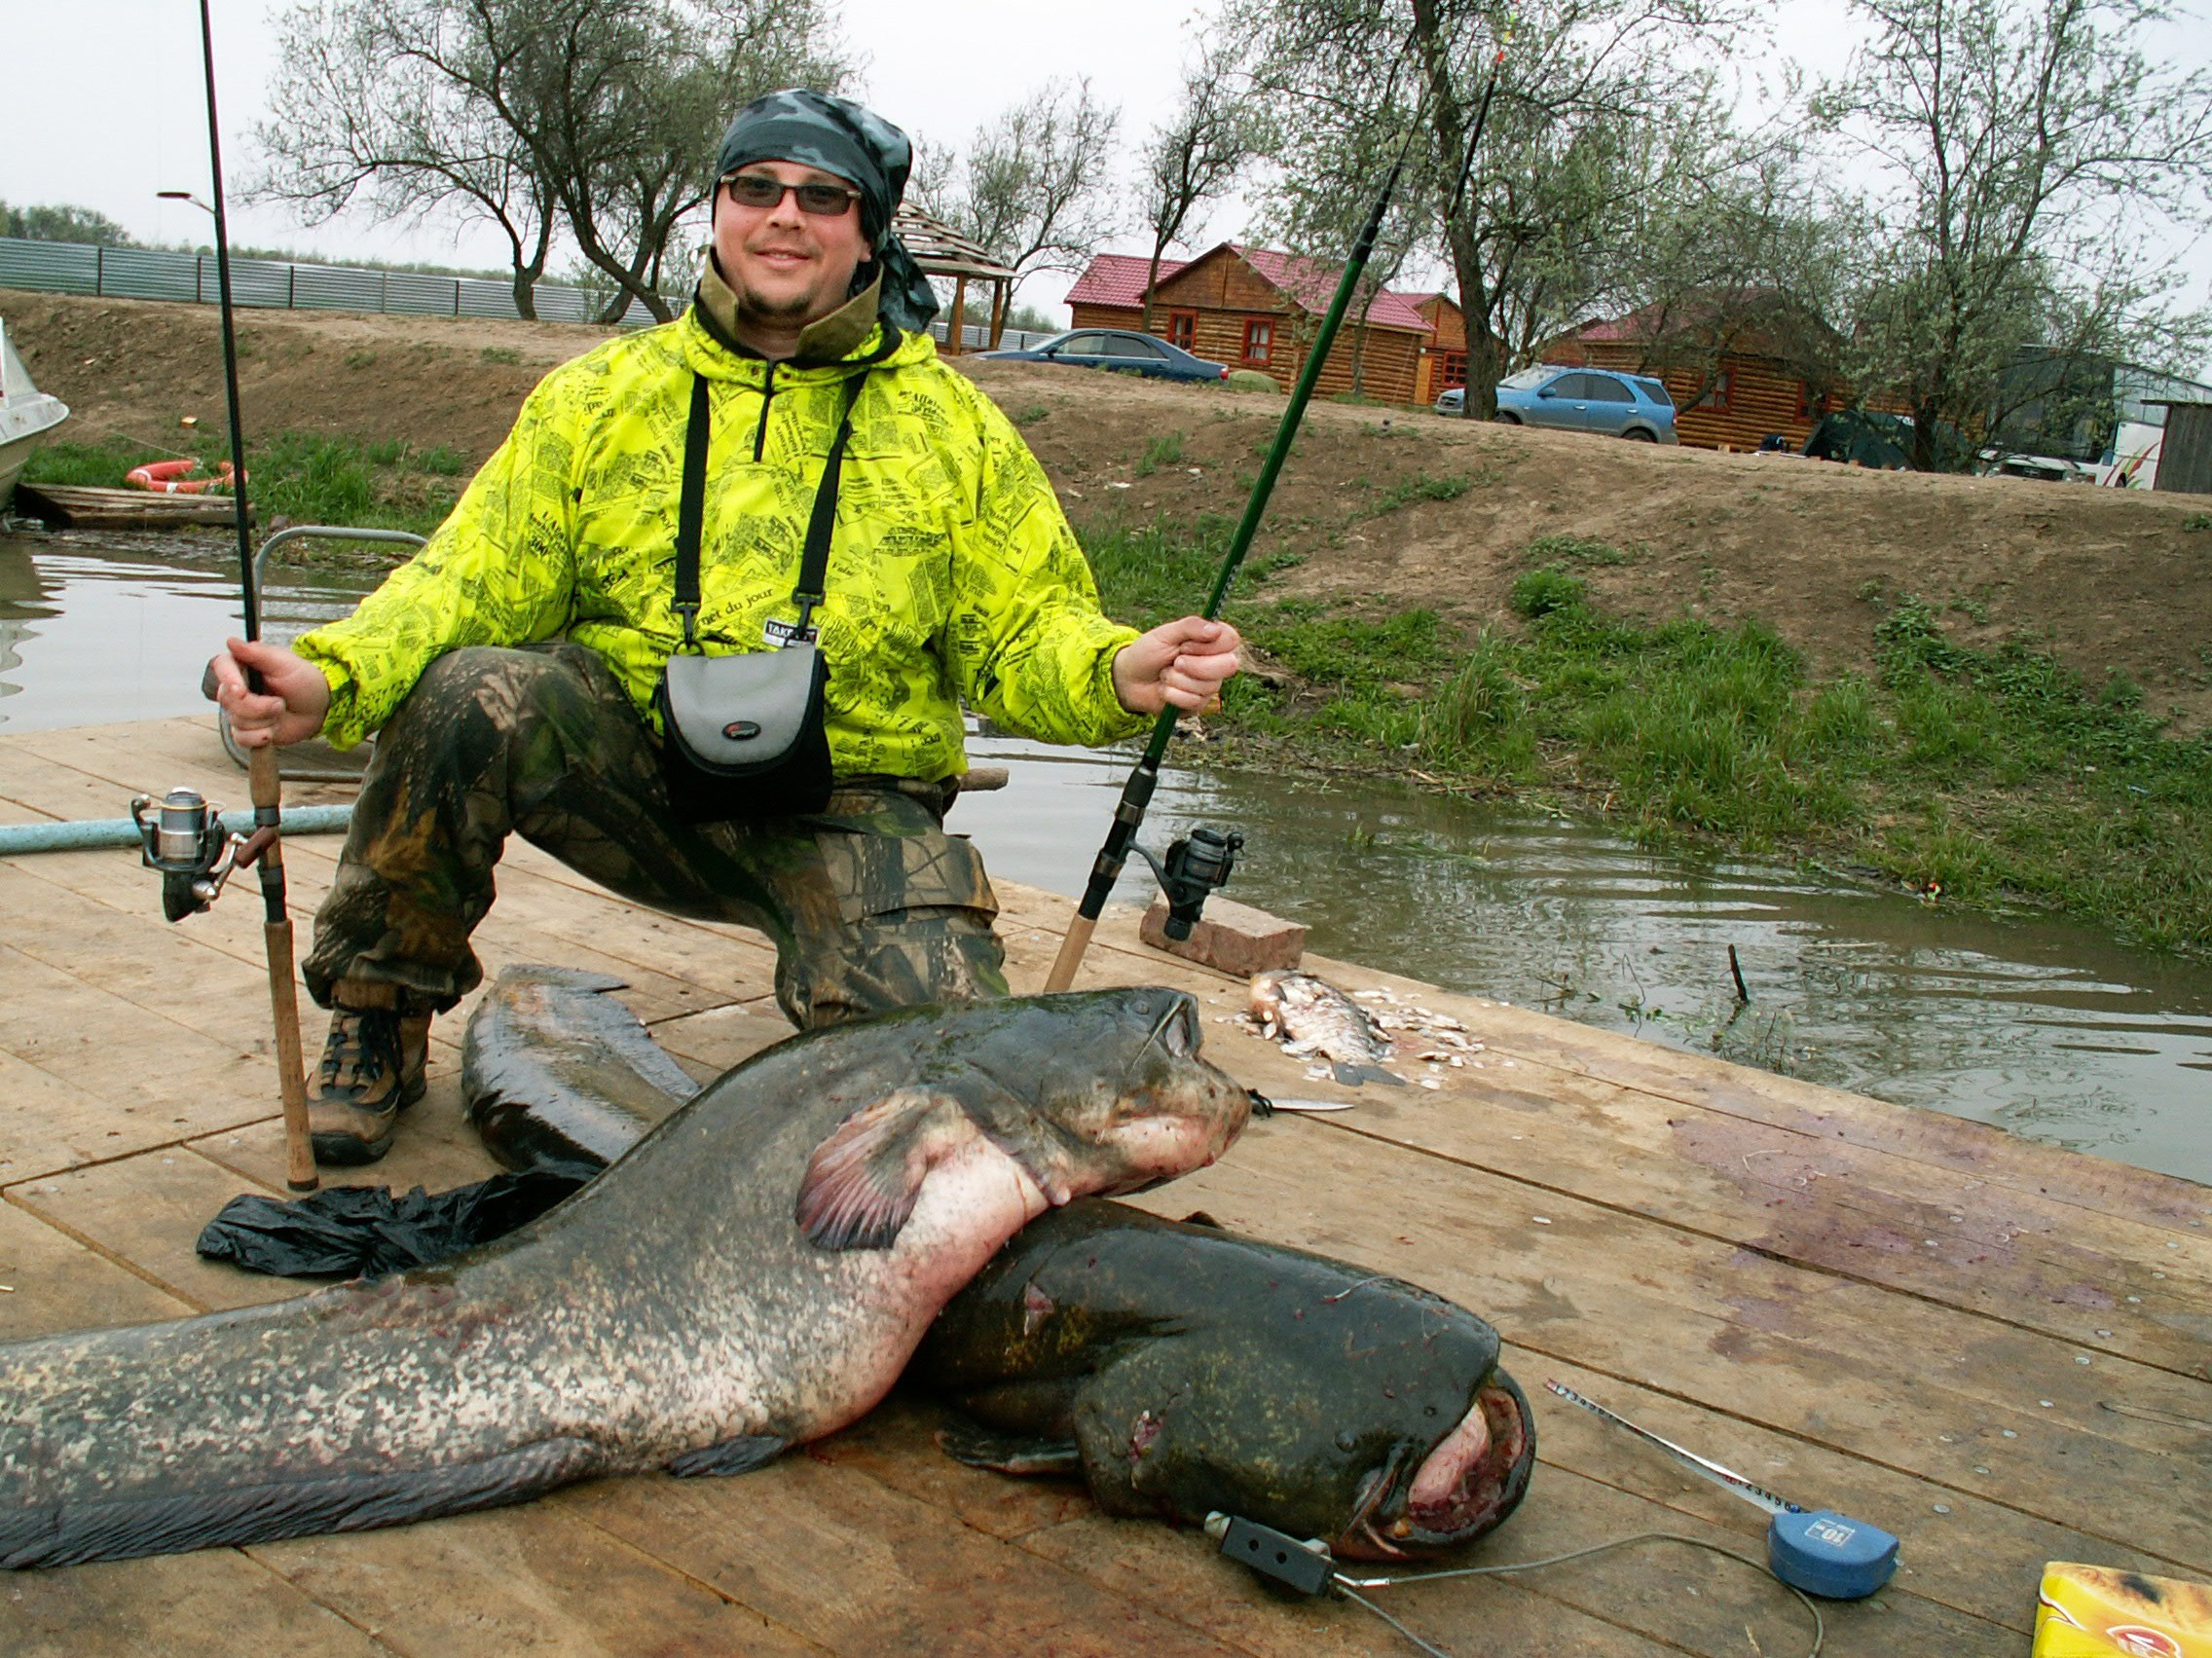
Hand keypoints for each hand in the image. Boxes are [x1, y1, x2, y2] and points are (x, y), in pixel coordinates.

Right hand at [204, 636, 330, 747]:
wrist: (319, 706)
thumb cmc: (304, 680)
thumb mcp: (285, 663)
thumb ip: (257, 653)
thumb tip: (231, 641)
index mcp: (242, 666)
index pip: (221, 667)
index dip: (228, 679)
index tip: (241, 691)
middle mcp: (236, 688)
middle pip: (229, 701)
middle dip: (258, 707)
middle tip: (280, 703)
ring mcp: (239, 710)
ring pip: (237, 722)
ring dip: (265, 721)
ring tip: (281, 711)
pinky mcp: (247, 730)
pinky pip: (242, 740)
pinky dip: (261, 738)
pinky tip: (273, 731)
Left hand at [1111, 617, 1242, 716]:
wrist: (1129, 679)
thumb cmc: (1148, 652)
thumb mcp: (1165, 634)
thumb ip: (1190, 627)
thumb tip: (1215, 629)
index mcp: (1211, 642)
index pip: (1231, 639)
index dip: (1210, 644)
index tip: (1186, 644)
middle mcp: (1216, 664)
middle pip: (1228, 665)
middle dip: (1195, 665)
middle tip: (1175, 662)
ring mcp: (1209, 686)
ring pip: (1207, 686)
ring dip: (1177, 679)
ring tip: (1165, 674)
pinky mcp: (1198, 705)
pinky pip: (1193, 701)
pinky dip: (1172, 694)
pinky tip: (1164, 690)